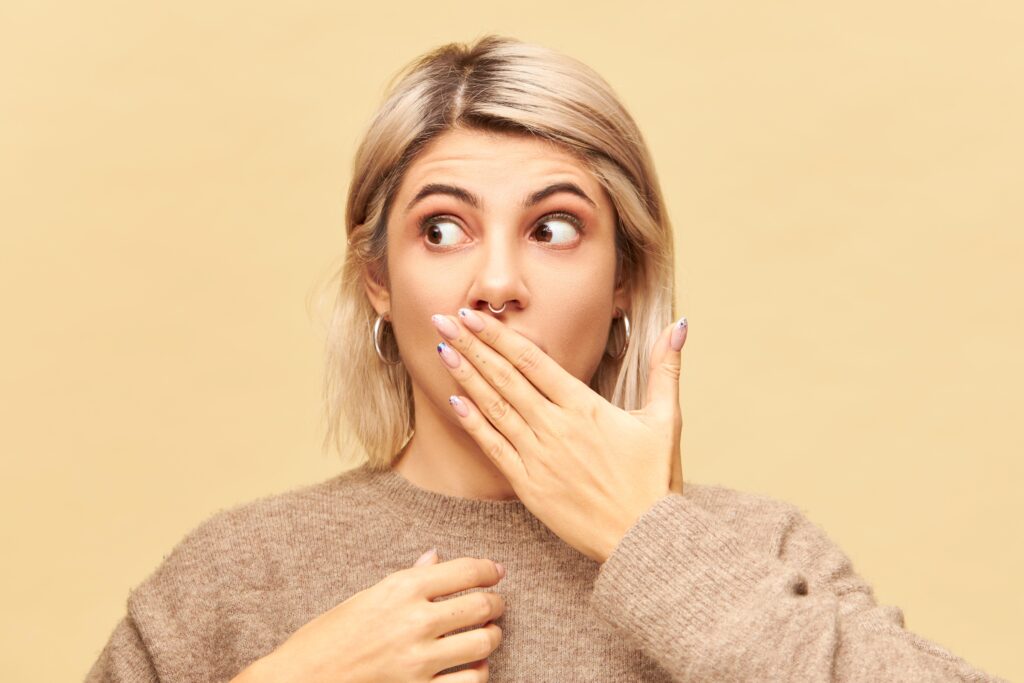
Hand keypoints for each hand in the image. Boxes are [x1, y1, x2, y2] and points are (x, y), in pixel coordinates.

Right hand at [237, 550, 505, 682]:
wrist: (299, 681)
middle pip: (481, 606)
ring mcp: (418, 660)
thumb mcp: (366, 599)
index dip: (489, 570)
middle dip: (495, 604)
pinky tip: (472, 667)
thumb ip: (407, 580)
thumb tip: (436, 558)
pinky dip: (479, 672)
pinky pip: (472, 681)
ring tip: (485, 636)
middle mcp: (414, 620)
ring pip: (483, 643)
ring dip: (490, 638)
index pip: (465, 570)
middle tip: (495, 605)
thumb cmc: (327, 638)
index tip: (496, 572)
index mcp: (400, 589)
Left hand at [431, 309, 687, 563]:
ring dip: (467, 378)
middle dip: (472, 347)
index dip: (499, 337)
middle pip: (506, 379)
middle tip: (443, 320)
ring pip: (495, 409)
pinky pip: (496, 449)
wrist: (645, 539)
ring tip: (442, 351)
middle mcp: (557, 428)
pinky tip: (456, 402)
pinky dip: (475, 424)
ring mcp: (540, 457)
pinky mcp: (530, 487)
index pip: (533, 362)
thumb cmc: (655, 480)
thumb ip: (666, 369)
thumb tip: (679, 326)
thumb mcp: (667, 419)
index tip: (473, 315)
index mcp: (586, 408)